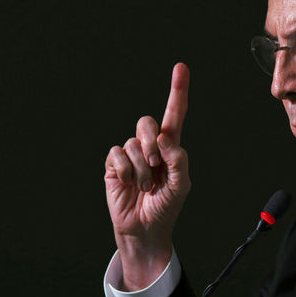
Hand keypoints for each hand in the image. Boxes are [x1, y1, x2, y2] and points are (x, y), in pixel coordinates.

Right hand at [104, 63, 190, 289]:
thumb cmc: (166, 206)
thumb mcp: (181, 185)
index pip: (175, 114)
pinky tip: (129, 184)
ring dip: (141, 167)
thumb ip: (178, 160)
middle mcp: (150, 145)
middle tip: (156, 165)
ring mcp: (131, 154)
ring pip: (133, 142)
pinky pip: (118, 154)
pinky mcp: (114, 164)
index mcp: (170, 147)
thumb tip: (164, 139)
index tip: (181, 67)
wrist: (145, 229)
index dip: (178, 91)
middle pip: (147, 123)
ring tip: (144, 186)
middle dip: (152, 142)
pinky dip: (126, 171)